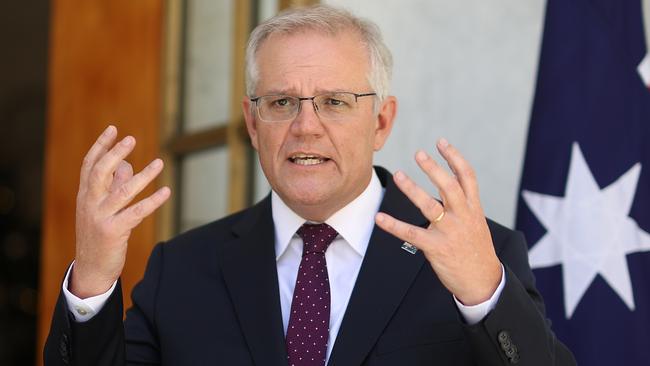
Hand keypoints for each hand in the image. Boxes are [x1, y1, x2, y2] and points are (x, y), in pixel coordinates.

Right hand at [70, 125, 170, 297]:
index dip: (101, 146)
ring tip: (160, 162)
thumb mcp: (101, 209)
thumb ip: (113, 186)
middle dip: (115, 154)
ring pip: (122, 192)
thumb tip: (126, 165)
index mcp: (85, 196)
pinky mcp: (113, 232)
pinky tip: (166, 192)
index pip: (89, 165)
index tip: (113, 129)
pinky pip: (136, 213)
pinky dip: (152, 201)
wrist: (90, 270)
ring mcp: (100, 218)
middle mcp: (90, 204)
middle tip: (131, 139)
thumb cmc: (99, 235)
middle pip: (100, 173)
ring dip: (143, 176)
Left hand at [375, 139, 501, 304]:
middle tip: (419, 154)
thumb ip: (463, 206)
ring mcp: (449, 232)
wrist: (483, 282)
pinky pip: (411, 234)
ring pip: (429, 206)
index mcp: (473, 209)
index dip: (454, 157)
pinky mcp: (436, 248)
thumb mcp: (476, 224)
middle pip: (449, 186)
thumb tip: (445, 187)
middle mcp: (463, 217)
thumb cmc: (476, 252)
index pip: (467, 177)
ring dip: (412, 189)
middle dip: (433, 168)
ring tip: (398, 175)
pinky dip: (393, 225)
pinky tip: (380, 218)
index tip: (441, 142)